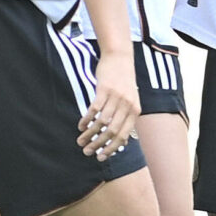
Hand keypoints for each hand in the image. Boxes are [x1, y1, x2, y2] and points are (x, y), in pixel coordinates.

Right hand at [76, 46, 139, 160]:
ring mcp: (116, 97)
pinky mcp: (104, 89)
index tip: (101, 157)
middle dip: (98, 144)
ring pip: (101, 122)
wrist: (120, 58)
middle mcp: (128, 105)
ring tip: (80, 140)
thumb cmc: (124, 81)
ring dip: (89, 134)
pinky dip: (86, 120)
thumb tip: (117, 137)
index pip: (123, 136)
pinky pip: (94, 109)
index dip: (111, 149)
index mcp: (135, 111)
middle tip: (87, 151)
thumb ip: (125, 116)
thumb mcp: (130, 99)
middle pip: (111, 131)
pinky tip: (80, 126)